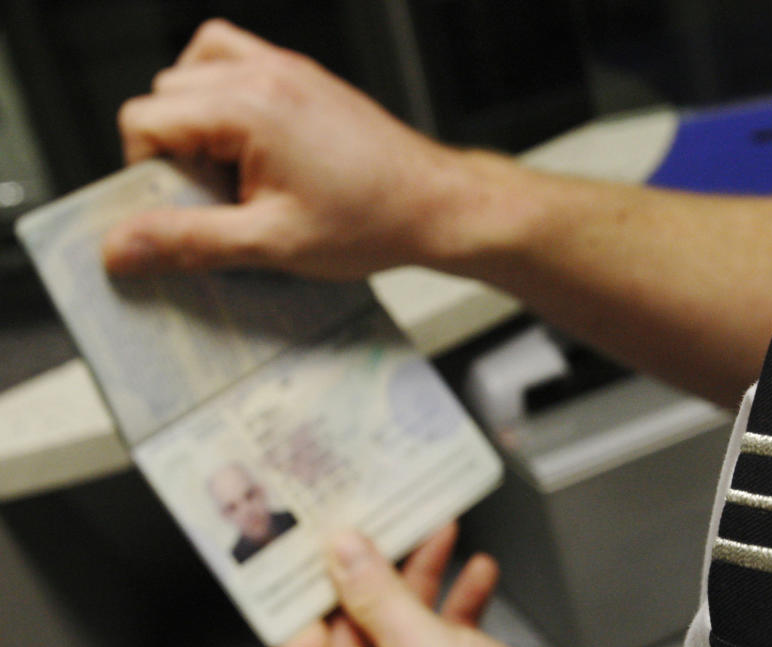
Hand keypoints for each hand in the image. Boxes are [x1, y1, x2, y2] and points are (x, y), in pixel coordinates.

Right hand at [102, 19, 525, 280]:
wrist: (438, 207)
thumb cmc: (374, 221)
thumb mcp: (271, 244)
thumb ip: (189, 241)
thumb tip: (122, 246)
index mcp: (250, 106)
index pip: (144, 119)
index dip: (149, 171)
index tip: (184, 207)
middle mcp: (265, 73)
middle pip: (166, 95)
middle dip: (175, 149)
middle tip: (221, 199)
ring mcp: (287, 70)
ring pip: (194, 72)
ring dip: (197, 121)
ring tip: (237, 175)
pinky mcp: (304, 78)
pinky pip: (235, 63)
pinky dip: (226, 97)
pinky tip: (252, 149)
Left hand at [275, 524, 611, 646]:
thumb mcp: (420, 640)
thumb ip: (378, 591)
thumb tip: (344, 555)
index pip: (296, 626)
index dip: (309, 578)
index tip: (322, 536)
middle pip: (352, 622)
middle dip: (380, 570)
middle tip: (392, 524)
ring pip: (397, 631)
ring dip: (424, 585)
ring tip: (442, 537)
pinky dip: (450, 615)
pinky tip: (476, 580)